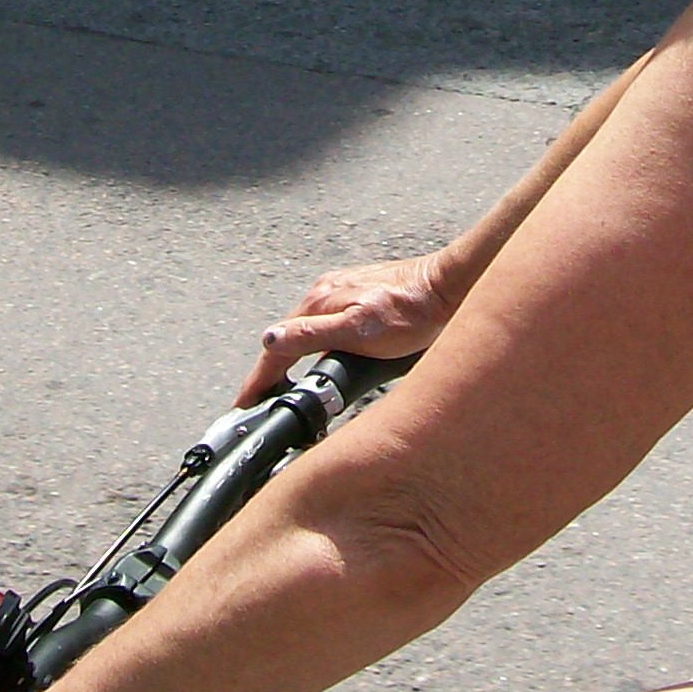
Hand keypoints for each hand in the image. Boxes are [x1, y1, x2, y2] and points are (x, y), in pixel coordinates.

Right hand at [237, 253, 450, 404]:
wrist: (449, 288)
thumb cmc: (412, 313)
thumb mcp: (359, 330)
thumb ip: (311, 335)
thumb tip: (269, 339)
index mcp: (318, 302)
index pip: (276, 347)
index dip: (258, 380)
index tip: (244, 404)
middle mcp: (324, 292)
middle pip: (286, 338)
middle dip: (270, 372)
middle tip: (260, 402)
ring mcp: (341, 291)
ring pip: (305, 331)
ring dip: (291, 359)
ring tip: (282, 388)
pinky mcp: (359, 296)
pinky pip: (324, 324)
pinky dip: (312, 346)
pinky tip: (318, 358)